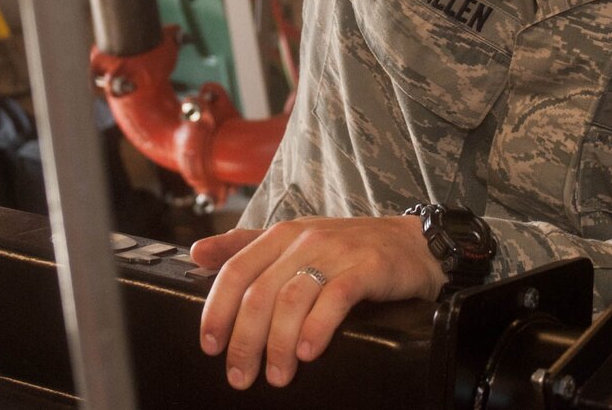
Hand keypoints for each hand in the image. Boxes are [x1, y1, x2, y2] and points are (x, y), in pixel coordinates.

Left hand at [191, 215, 446, 389]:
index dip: (218, 310)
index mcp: (281, 235)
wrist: (414, 244)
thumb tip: (197, 253)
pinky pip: (335, 298)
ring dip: (278, 343)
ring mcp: (335, 252)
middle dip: (245, 339)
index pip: (236, 270)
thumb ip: (246, 246)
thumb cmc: (349, 248)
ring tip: (276, 376)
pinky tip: (308, 353)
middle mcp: (303, 239)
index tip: (210, 346)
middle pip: (260, 292)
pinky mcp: (366, 268)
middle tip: (240, 376)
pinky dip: (317, 328)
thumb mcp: (295, 240)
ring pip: (292, 298)